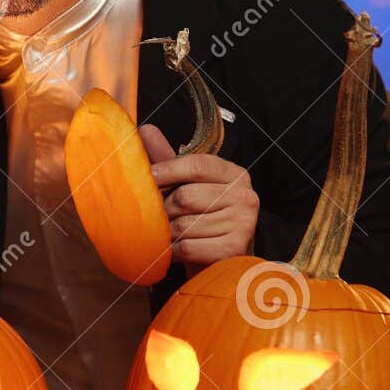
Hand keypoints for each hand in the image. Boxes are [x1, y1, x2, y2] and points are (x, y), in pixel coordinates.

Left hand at [140, 125, 258, 272]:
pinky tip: (175, 250)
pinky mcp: (234, 249)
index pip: (198, 164)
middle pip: (185, 197)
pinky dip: (173, 251)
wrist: (219, 260)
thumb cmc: (200, 216)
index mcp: (233, 174)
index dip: (168, 170)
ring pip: (184, 225)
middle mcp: (245, 195)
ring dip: (168, 233)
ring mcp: (244, 223)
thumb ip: (168, 160)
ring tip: (170, 235)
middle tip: (162, 217)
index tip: (148, 177)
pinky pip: (188, 247)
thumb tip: (145, 129)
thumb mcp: (186, 184)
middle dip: (165, 210)